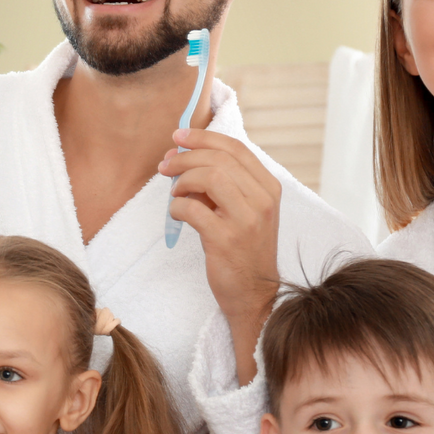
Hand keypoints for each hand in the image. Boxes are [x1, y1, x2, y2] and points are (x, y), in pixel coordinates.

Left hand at [159, 127, 280, 384]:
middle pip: (219, 159)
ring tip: (175, 193)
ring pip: (209, 177)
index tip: (178, 138)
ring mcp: (247, 219)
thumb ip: (223, 184)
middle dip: (185, 157)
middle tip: (165, 165)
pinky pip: (192, 209)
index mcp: (269, 187)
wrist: (254, 296)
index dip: (203, 137)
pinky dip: (178, 207)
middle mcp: (263, 199)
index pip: (236, 148)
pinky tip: (178, 214)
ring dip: (182, 180)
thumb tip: (184, 156)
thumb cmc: (243, 251)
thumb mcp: (243, 211)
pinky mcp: (227, 239)